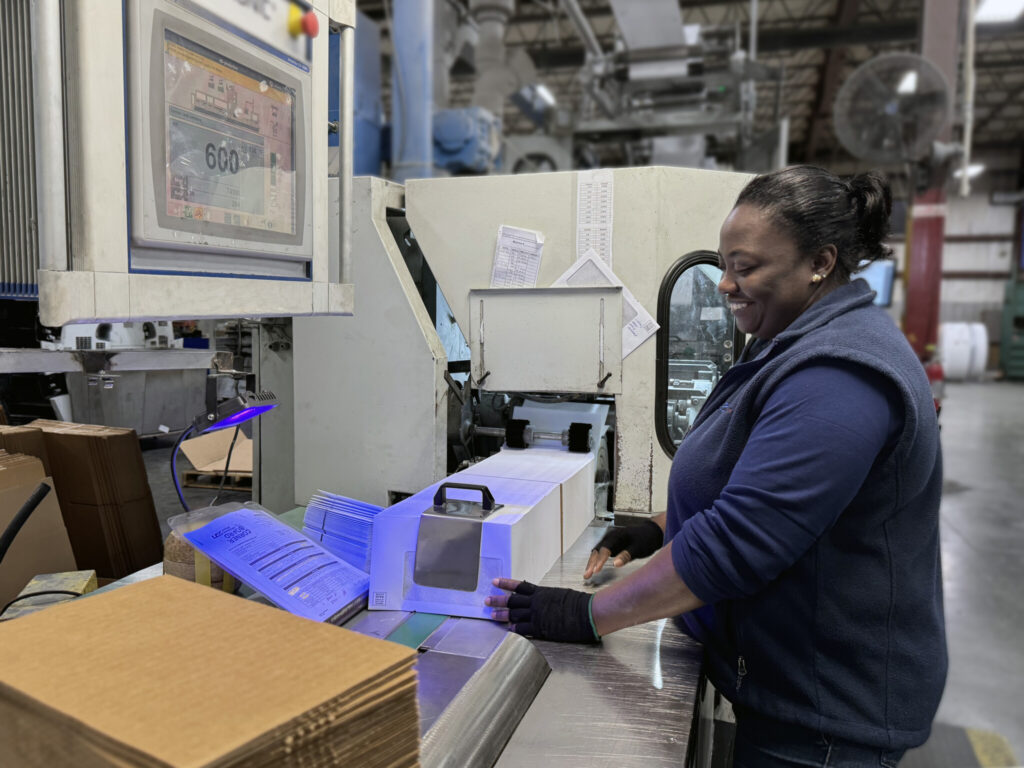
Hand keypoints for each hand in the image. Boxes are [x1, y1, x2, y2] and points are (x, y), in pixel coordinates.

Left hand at [485, 579, 599, 642]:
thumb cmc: (578, 603)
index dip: (506, 584)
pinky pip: (523, 629)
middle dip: (498, 600)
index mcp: (541, 592)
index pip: (519, 586)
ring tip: (492, 615)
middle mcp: (536, 602)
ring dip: (502, 615)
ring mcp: (537, 615)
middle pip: (512, 600)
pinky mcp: (541, 628)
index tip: (495, 581)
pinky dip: (514, 629)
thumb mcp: (559, 594)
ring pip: (514, 614)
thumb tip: (542, 599)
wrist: (586, 613)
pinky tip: (507, 630)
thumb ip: (548, 597)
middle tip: (487, 600)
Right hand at [583, 519, 663, 578]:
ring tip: (587, 575)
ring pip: (597, 552)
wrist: (651, 532)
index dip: (600, 560)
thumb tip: (615, 564)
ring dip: (591, 563)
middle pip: (597, 550)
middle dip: (591, 563)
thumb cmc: (646, 538)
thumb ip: (627, 555)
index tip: (596, 570)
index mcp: (617, 536)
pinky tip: (593, 570)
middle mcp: (611, 537)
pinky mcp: (612, 547)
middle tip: (587, 575)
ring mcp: (610, 542)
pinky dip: (596, 562)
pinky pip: (601, 554)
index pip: (605, 549)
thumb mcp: (639, 548)